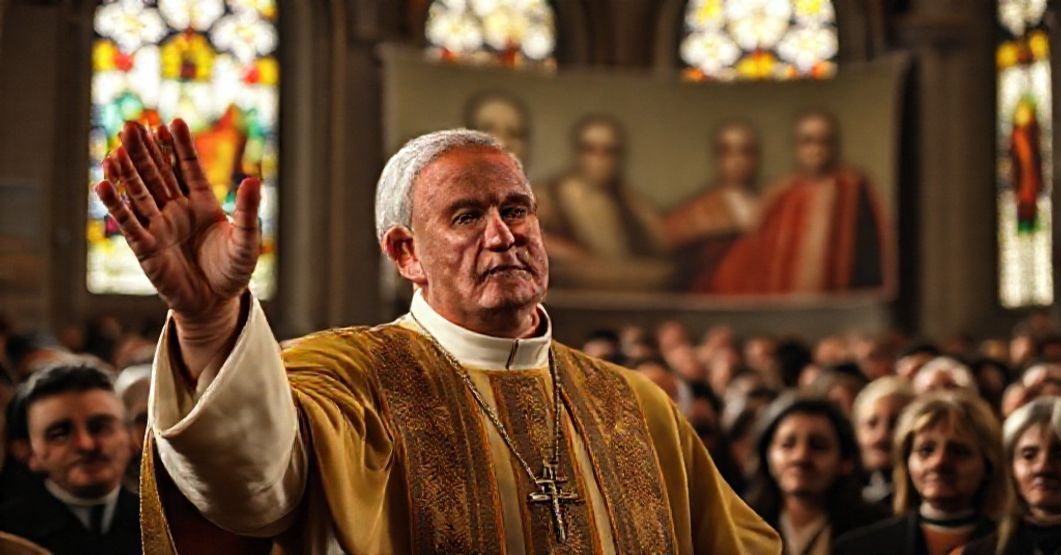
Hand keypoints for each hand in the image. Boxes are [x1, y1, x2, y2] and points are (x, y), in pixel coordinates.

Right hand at [95, 119, 260, 374]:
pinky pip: (128, 222)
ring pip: (140, 193)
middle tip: (132, 124)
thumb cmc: (233, 271)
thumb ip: (247, 211)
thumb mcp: (247, 240)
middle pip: (158, 174)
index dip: (180, 145)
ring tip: (116, 147)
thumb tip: (253, 180)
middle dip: (146, 150)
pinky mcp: (146, 247)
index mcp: (203, 202)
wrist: (216, 303)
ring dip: (127, 171)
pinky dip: (116, 204)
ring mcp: (160, 226)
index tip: (173, 121)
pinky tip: (103, 183)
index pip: (188, 167)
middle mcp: (178, 210)